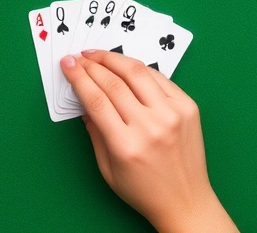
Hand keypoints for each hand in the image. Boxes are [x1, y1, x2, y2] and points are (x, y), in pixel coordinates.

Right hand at [60, 50, 236, 232]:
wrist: (187, 202)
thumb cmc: (144, 191)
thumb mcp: (107, 168)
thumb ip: (94, 132)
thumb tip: (84, 100)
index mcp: (126, 145)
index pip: (96, 100)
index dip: (78, 77)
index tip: (67, 64)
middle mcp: (151, 126)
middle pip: (114, 82)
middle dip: (91, 65)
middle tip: (78, 57)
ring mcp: (173, 115)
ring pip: (138, 72)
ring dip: (113, 58)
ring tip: (98, 54)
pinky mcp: (188, 108)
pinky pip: (160, 78)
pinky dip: (139, 68)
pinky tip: (125, 65)